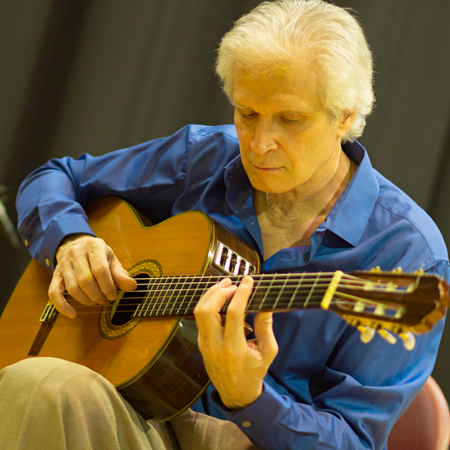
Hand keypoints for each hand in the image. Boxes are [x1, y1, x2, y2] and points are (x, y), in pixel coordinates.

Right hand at [48, 234, 136, 317]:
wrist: (77, 245)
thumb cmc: (98, 255)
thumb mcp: (112, 260)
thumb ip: (121, 274)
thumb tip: (132, 287)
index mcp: (94, 246)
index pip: (100, 270)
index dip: (107, 286)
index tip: (112, 296)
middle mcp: (76, 253)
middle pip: (85, 280)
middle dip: (97, 295)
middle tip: (104, 300)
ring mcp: (63, 264)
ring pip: (72, 288)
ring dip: (85, 300)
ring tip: (95, 301)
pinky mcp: (55, 274)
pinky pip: (53, 292)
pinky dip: (62, 306)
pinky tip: (73, 314)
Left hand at [194, 276, 277, 409]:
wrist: (236, 393)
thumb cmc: (254, 371)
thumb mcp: (268, 351)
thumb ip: (266, 326)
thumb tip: (265, 303)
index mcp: (234, 350)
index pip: (233, 314)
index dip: (241, 293)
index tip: (248, 281)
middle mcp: (215, 346)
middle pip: (207, 310)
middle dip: (220, 291)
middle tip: (234, 283)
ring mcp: (204, 345)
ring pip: (199, 312)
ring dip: (211, 294)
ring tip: (226, 284)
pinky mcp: (201, 342)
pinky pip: (200, 318)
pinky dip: (209, 303)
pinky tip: (221, 297)